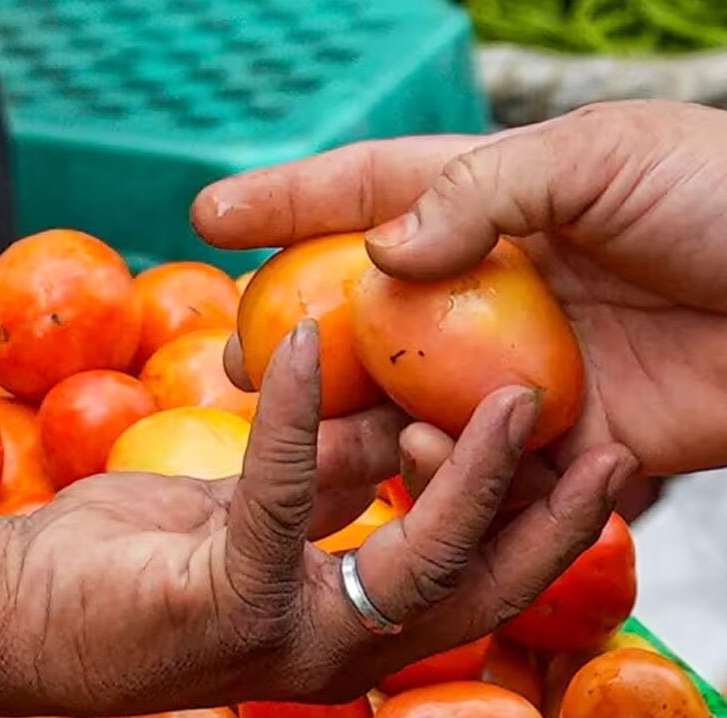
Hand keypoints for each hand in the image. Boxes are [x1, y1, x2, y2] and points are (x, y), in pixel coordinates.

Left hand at [0, 324, 633, 717]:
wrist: (8, 610)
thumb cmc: (120, 563)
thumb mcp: (241, 511)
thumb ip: (322, 481)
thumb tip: (389, 424)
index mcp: (337, 627)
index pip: (463, 584)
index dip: (529, 529)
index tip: (572, 453)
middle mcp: (326, 651)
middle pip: (472, 595)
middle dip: (548, 525)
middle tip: (605, 443)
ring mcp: (280, 639)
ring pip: (413, 564)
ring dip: (469, 480)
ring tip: (513, 396)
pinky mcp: (221, 603)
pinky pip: (281, 497)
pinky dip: (295, 416)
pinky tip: (301, 344)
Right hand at [194, 99, 726, 477]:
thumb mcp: (602, 158)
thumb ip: (484, 193)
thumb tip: (379, 253)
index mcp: (498, 203)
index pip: (369, 192)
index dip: (285, 201)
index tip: (207, 213)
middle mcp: (494, 289)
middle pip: (369, 314)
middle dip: (301, 339)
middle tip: (244, 366)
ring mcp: (521, 365)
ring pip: (410, 398)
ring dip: (361, 421)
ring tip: (330, 438)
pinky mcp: (562, 434)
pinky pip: (478, 458)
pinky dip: (444, 466)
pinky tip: (428, 462)